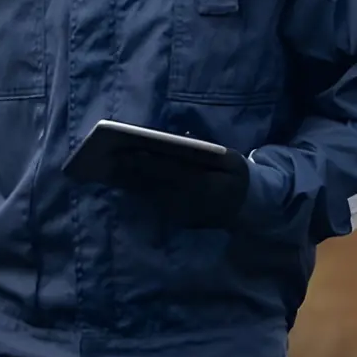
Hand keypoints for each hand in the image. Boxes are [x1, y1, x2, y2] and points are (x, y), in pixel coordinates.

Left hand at [109, 146, 251, 228]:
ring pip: (152, 195)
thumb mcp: (230, 160)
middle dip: (133, 171)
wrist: (245, 208)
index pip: (170, 170)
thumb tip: (185, 137)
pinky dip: (139, 193)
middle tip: (111, 159)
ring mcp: (183, 213)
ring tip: (112, 169)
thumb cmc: (235, 177)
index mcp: (204, 183)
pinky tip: (124, 181)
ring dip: (131, 183)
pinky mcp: (177, 220)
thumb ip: (208, 150)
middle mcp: (190, 200)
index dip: (149, 161)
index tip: (130, 151)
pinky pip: (154, 204)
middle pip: (156, 183)